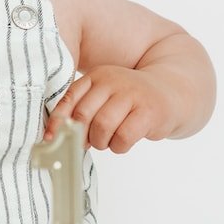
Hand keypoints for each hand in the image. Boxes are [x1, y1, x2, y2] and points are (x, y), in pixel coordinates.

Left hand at [44, 65, 170, 153]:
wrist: (172, 92)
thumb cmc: (131, 100)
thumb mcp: (105, 96)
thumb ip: (82, 110)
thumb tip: (56, 137)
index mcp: (97, 77)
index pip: (69, 100)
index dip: (57, 122)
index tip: (51, 140)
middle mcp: (113, 82)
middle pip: (83, 117)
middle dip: (82, 137)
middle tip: (91, 142)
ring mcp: (131, 95)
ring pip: (102, 128)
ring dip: (102, 142)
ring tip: (110, 140)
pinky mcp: (148, 112)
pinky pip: (123, 138)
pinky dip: (119, 146)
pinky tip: (125, 141)